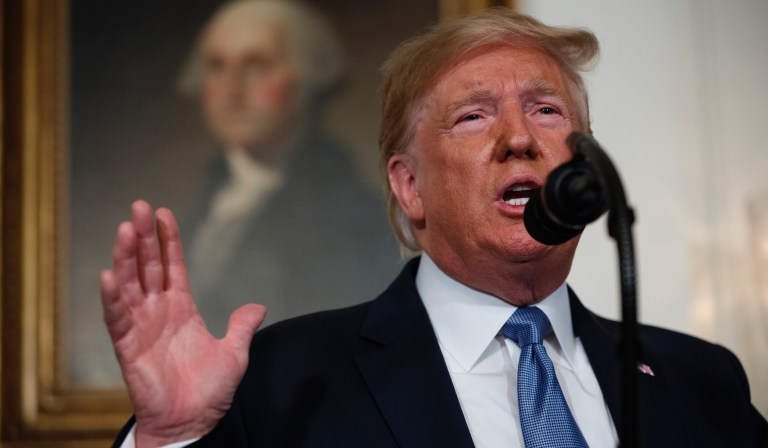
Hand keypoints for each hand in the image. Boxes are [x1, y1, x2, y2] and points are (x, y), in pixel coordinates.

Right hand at [100, 200, 265, 446]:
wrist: (192, 423)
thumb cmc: (208, 392)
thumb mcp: (234, 354)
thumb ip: (242, 327)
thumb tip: (258, 306)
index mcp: (182, 309)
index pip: (173, 266)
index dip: (168, 240)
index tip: (164, 213)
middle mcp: (158, 312)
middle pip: (147, 267)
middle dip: (143, 237)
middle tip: (138, 207)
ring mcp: (141, 327)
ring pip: (129, 285)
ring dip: (125, 258)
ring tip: (125, 229)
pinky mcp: (128, 347)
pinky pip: (117, 319)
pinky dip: (111, 299)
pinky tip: (108, 275)